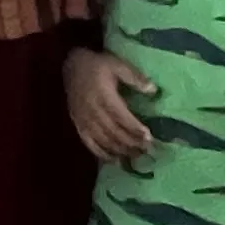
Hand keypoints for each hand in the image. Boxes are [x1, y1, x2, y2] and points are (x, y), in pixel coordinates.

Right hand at [65, 48, 157, 166]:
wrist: (71, 65)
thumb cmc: (97, 64)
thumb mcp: (117, 65)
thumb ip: (135, 77)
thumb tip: (153, 90)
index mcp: (104, 95)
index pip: (122, 117)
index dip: (135, 129)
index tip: (149, 138)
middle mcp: (93, 110)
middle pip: (114, 132)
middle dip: (131, 143)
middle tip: (147, 151)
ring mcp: (83, 119)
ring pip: (103, 140)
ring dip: (120, 150)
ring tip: (135, 157)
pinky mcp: (77, 124)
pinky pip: (89, 143)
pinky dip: (102, 153)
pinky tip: (114, 160)